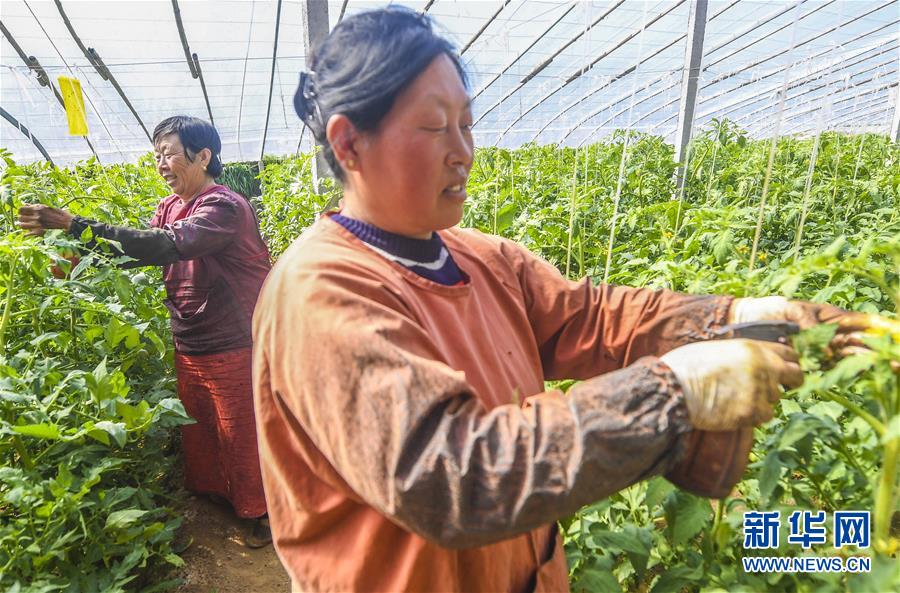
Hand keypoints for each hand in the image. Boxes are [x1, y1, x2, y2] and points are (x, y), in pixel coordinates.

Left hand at [17, 204, 73, 236]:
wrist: (68, 223)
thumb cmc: (59, 213)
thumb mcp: (48, 207)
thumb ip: (36, 206)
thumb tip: (26, 205)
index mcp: (38, 209)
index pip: (21, 209)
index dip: (21, 211)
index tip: (24, 212)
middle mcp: (36, 216)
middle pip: (20, 217)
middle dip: (22, 218)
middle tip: (26, 219)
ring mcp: (38, 225)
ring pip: (22, 226)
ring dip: (24, 225)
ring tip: (27, 225)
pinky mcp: (40, 232)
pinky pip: (28, 233)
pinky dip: (27, 233)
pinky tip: (30, 231)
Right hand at [661, 339, 802, 430]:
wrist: (673, 388)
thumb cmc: (686, 366)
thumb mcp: (718, 349)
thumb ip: (742, 355)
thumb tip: (755, 364)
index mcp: (753, 347)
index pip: (789, 354)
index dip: (787, 363)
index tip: (782, 371)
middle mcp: (763, 367)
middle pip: (796, 376)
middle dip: (789, 383)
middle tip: (771, 389)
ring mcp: (760, 390)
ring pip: (776, 399)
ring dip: (762, 401)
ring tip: (736, 399)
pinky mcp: (752, 412)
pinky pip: (764, 417)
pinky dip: (753, 416)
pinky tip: (733, 411)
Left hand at [730, 296, 896, 361]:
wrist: (745, 322)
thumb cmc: (770, 309)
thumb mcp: (793, 309)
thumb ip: (811, 324)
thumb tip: (826, 350)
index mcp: (834, 317)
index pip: (865, 324)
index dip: (884, 330)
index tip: (897, 337)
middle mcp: (834, 335)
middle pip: (865, 344)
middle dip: (883, 352)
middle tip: (898, 361)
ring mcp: (825, 351)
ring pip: (854, 359)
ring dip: (871, 364)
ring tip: (890, 368)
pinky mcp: (812, 365)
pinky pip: (834, 371)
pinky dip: (848, 374)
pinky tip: (862, 374)